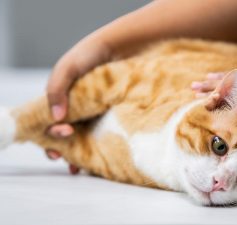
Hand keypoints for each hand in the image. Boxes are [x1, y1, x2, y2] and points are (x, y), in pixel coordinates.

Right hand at [45, 38, 111, 173]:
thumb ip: (56, 90)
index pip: (50, 125)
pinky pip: (103, 132)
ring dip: (81, 153)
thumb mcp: (67, 68)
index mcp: (62, 100)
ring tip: (82, 167)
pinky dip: (100, 145)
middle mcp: (77, 109)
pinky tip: (101, 157)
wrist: (119, 48)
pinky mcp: (110, 113)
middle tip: (70, 157)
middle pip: (66, 135)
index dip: (50, 138)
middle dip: (64, 150)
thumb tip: (56, 118)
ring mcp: (94, 113)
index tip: (58, 146)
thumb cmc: (90, 55)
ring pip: (84, 137)